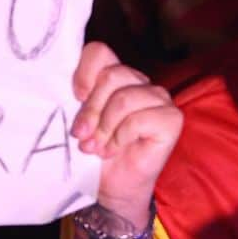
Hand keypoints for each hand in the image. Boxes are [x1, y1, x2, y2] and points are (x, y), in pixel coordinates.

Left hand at [71, 42, 182, 222]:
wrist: (111, 186)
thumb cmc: (93, 151)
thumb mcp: (78, 119)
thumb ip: (77, 98)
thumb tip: (66, 87)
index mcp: (114, 75)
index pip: (100, 51)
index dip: (84, 72)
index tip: (74, 97)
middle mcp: (138, 81)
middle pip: (111, 75)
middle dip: (91, 109)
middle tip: (81, 135)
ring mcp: (158, 98)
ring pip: (124, 98)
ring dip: (104, 127)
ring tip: (96, 147)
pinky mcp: (171, 119)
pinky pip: (140, 119)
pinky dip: (120, 137)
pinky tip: (114, 150)